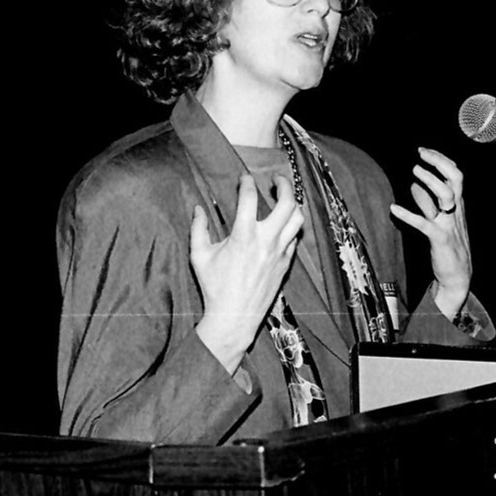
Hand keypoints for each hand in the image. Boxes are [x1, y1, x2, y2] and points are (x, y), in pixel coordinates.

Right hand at [190, 174, 304, 372]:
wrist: (234, 317)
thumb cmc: (214, 287)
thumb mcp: (199, 256)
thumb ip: (198, 228)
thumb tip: (198, 208)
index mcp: (243, 235)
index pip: (250, 197)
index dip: (247, 182)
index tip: (244, 178)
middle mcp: (266, 241)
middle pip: (287, 202)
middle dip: (283, 185)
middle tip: (276, 179)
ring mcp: (279, 253)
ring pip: (298, 219)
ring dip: (294, 204)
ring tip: (286, 198)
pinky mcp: (285, 264)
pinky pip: (295, 238)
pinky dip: (291, 227)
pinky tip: (283, 225)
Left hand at [389, 147, 472, 319]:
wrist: (457, 276)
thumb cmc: (447, 246)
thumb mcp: (440, 220)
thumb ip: (428, 202)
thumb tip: (414, 184)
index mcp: (458, 205)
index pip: (455, 174)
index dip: (441, 160)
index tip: (424, 151)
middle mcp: (455, 211)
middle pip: (454, 178)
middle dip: (438, 163)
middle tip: (420, 155)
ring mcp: (449, 224)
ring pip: (444, 196)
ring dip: (429, 182)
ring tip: (413, 173)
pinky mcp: (439, 239)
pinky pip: (424, 224)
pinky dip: (408, 215)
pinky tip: (394, 209)